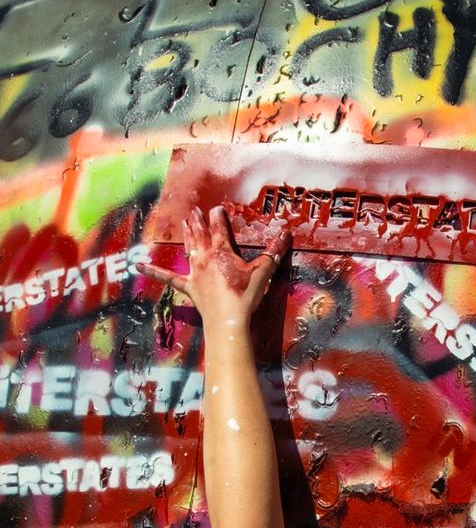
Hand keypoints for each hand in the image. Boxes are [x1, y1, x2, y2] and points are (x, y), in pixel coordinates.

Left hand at [137, 206, 289, 328]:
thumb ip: (274, 252)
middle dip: (198, 221)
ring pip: (188, 248)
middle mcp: (205, 258)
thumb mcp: (263, 272)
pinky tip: (137, 266)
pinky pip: (168, 278)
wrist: (228, 320)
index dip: (219, 217)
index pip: (220, 228)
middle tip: (193, 210)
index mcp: (222, 252)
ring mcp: (194, 272)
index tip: (217, 208)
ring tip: (183, 222)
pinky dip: (153, 271)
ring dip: (186, 234)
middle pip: (201, 235)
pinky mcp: (188, 287)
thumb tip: (287, 233)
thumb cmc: (245, 295)